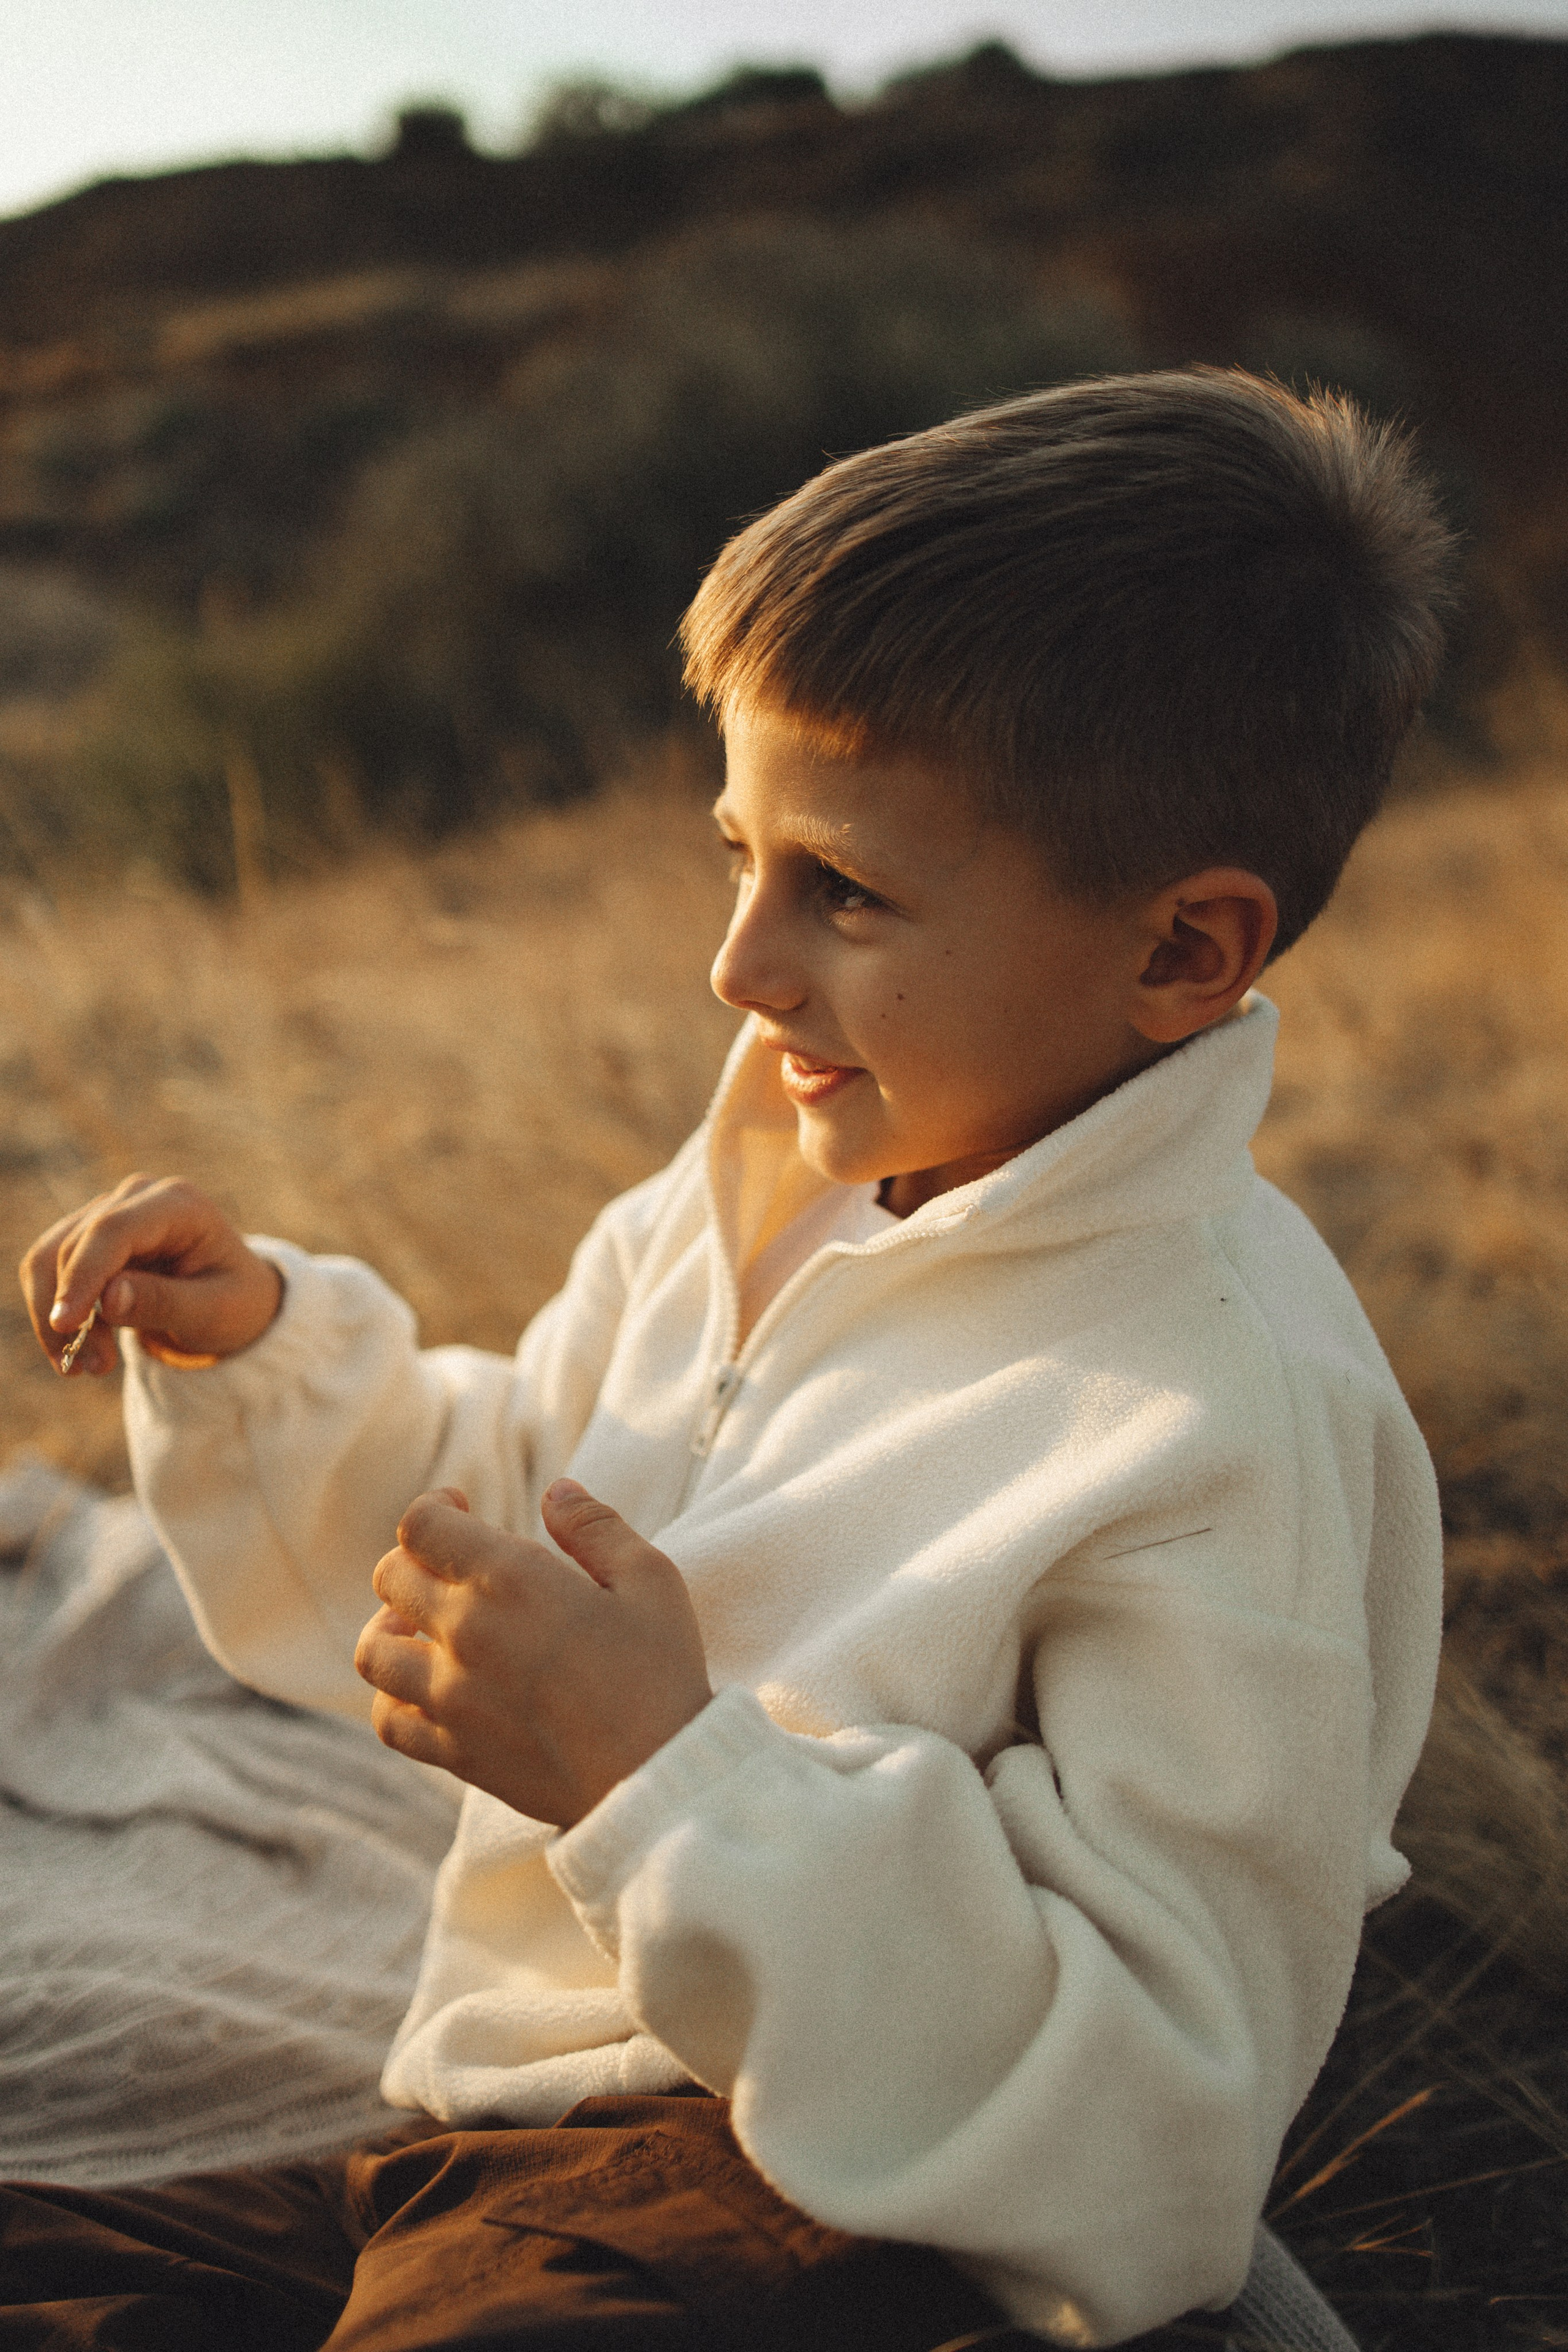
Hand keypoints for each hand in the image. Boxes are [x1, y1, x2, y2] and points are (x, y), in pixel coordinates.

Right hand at [19, 1174, 283, 1375]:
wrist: (235, 1296)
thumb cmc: (234, 1301)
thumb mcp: (214, 1311)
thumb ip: (164, 1302)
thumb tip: (108, 1299)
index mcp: (178, 1204)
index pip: (113, 1230)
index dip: (83, 1275)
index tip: (65, 1325)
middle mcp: (137, 1197)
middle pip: (74, 1246)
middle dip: (72, 1312)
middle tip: (93, 1368)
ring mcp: (109, 1212)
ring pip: (50, 1258)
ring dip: (57, 1317)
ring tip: (87, 1366)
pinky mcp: (88, 1236)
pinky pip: (49, 1270)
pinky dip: (54, 1312)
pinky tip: (80, 1350)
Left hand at [355, 1481, 713, 1826]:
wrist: (658, 1778)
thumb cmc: (661, 1674)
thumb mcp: (649, 1579)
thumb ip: (595, 1526)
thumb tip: (556, 1491)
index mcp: (509, 1579)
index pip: (421, 1525)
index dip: (434, 1506)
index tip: (460, 1509)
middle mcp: (465, 1633)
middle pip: (391, 1578)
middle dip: (416, 1559)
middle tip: (453, 1565)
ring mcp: (451, 1699)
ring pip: (375, 1650)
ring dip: (392, 1627)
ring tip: (423, 1626)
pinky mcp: (455, 1752)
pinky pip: (390, 1722)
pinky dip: (395, 1699)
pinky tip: (426, 1689)